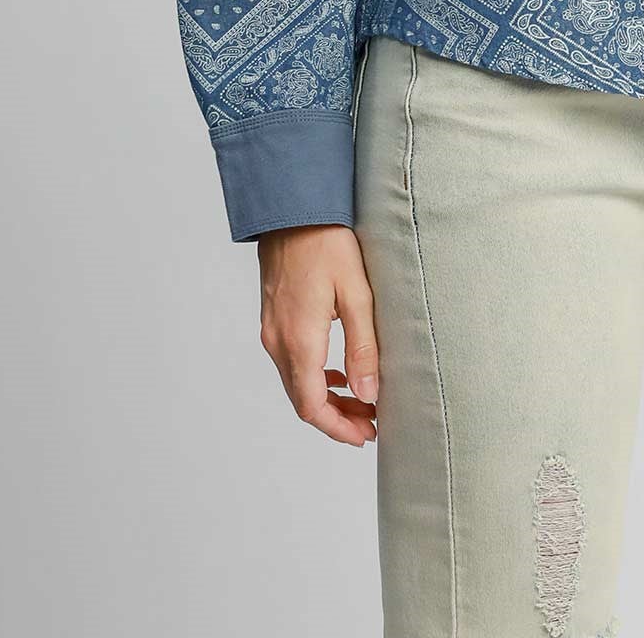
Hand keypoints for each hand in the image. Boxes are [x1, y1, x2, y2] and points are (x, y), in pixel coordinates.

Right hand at [257, 224, 378, 445]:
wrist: (291, 206)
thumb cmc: (326, 241)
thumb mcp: (356, 293)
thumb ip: (363, 347)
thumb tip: (369, 394)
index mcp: (300, 340)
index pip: (313, 406)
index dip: (339, 428)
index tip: (366, 436)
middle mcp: (278, 341)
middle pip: (303, 400)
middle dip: (337, 417)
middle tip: (371, 423)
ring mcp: (271, 329)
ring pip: (296, 382)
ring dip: (327, 397)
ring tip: (362, 399)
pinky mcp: (273, 317)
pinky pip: (290, 361)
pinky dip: (314, 376)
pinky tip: (338, 370)